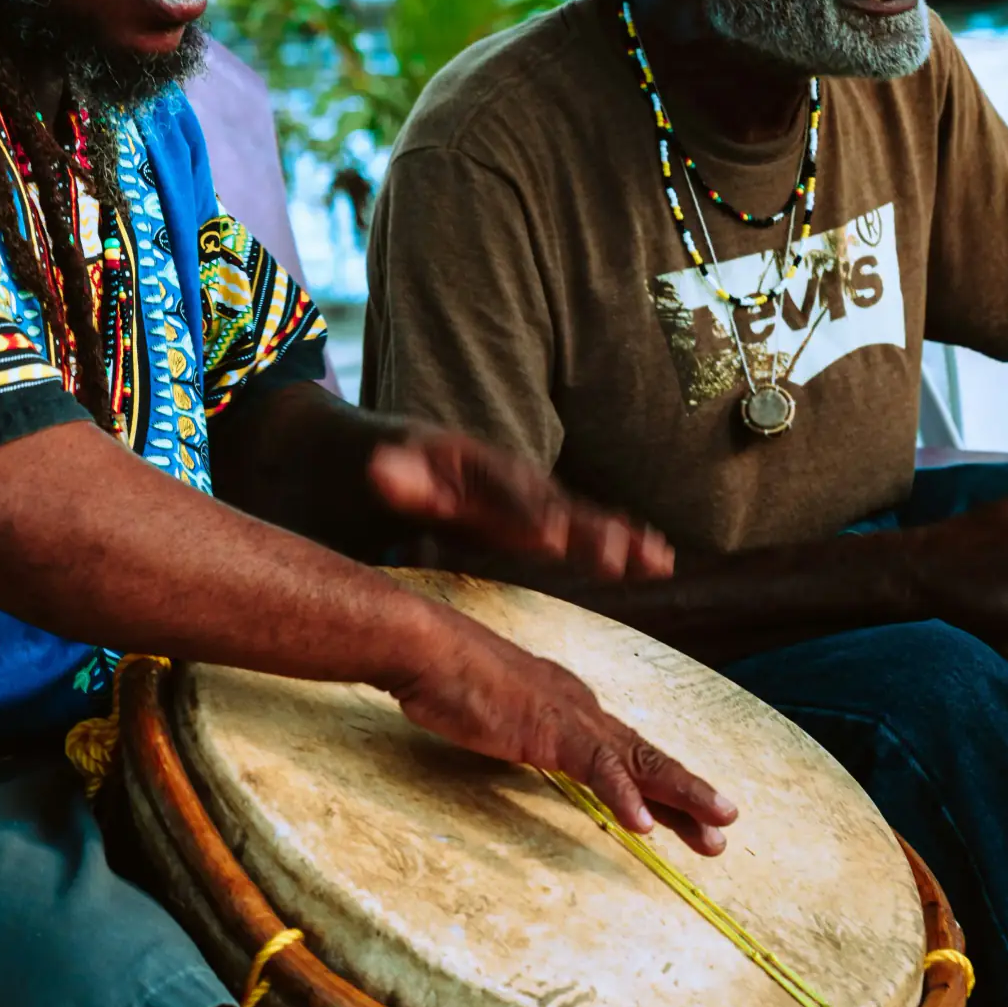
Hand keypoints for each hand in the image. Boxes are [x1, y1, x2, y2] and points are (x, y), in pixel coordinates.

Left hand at [369, 429, 674, 580]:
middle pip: (549, 502)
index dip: (525, 515)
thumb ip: (390, 473)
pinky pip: (574, 525)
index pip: (499, 493)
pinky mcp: (521, 514)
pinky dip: (614, 538)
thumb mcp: (369, 463)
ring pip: (572, 515)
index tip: (551, 540)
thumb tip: (383, 469)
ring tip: (657, 559)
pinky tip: (654, 559)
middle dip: (584, 529)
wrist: (349, 447)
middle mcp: (499, 475)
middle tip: (617, 556)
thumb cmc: (356, 465)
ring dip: (614, 537)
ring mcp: (513, 493)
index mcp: (463, 465)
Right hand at [387, 605, 737, 854]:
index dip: (661, 783)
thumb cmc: (448, 677)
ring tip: (716, 827)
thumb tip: (524, 744)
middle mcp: (581, 708)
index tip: (688, 813)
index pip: (625, 751)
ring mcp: (569, 717)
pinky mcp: (550, 730)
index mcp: (570, 706)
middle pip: (645, 757)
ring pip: (640, 761)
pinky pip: (596, 767)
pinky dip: (622, 796)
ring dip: (682, 795)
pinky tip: (643, 824)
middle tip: (725, 826)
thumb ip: (518, 730)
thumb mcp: (495, 713)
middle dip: (688, 793)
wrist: (427, 647)